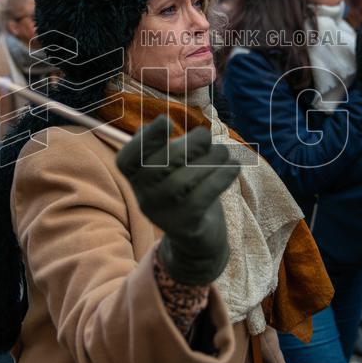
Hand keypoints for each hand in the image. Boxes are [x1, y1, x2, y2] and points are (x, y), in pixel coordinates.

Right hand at [116, 117, 238, 285]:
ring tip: (224, 152)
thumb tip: (168, 128)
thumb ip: (167, 148)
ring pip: (185, 180)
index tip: (166, 122)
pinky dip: (222, 176)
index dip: (144, 139)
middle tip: (206, 136)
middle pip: (161, 165)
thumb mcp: (171, 169)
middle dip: (189, 144)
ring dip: (210, 159)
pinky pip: (204, 196)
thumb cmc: (185, 190)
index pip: (126, 159)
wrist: (198, 240)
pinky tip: (234, 166)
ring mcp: (164, 215)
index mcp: (136, 181)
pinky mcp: (187, 226)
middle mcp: (144, 199)